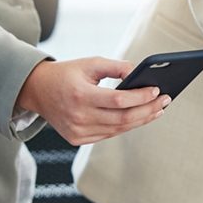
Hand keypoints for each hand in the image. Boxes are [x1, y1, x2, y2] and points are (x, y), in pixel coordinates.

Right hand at [16, 58, 171, 145]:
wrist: (37, 91)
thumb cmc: (67, 74)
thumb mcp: (90, 63)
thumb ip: (116, 67)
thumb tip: (141, 73)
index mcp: (81, 96)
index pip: (120, 100)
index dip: (142, 96)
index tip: (158, 90)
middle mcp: (79, 117)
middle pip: (123, 119)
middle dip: (148, 110)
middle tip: (165, 101)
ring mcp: (78, 131)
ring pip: (118, 129)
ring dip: (141, 119)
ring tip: (157, 109)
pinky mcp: (78, 139)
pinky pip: (108, 134)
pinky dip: (125, 126)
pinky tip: (139, 117)